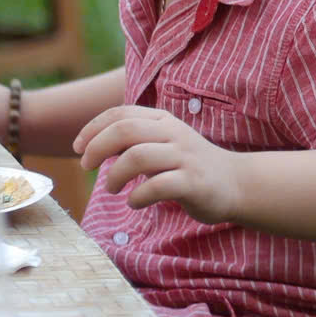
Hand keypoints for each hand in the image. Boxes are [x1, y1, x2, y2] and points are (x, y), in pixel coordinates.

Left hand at [75, 105, 245, 223]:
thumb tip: (92, 146)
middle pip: (125, 130)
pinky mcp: (195, 182)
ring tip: (112, 188)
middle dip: (97, 147)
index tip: (77, 148)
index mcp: (162, 120)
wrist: (238, 184)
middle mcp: (173, 134)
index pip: (121, 114)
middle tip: (86, 166)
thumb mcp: (163, 144)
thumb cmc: (190, 166)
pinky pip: (158, 186)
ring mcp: (185, 157)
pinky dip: (138, 196)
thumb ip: (134, 141)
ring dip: (115, 174)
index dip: (93, 128)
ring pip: (138, 156)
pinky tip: (134, 202)